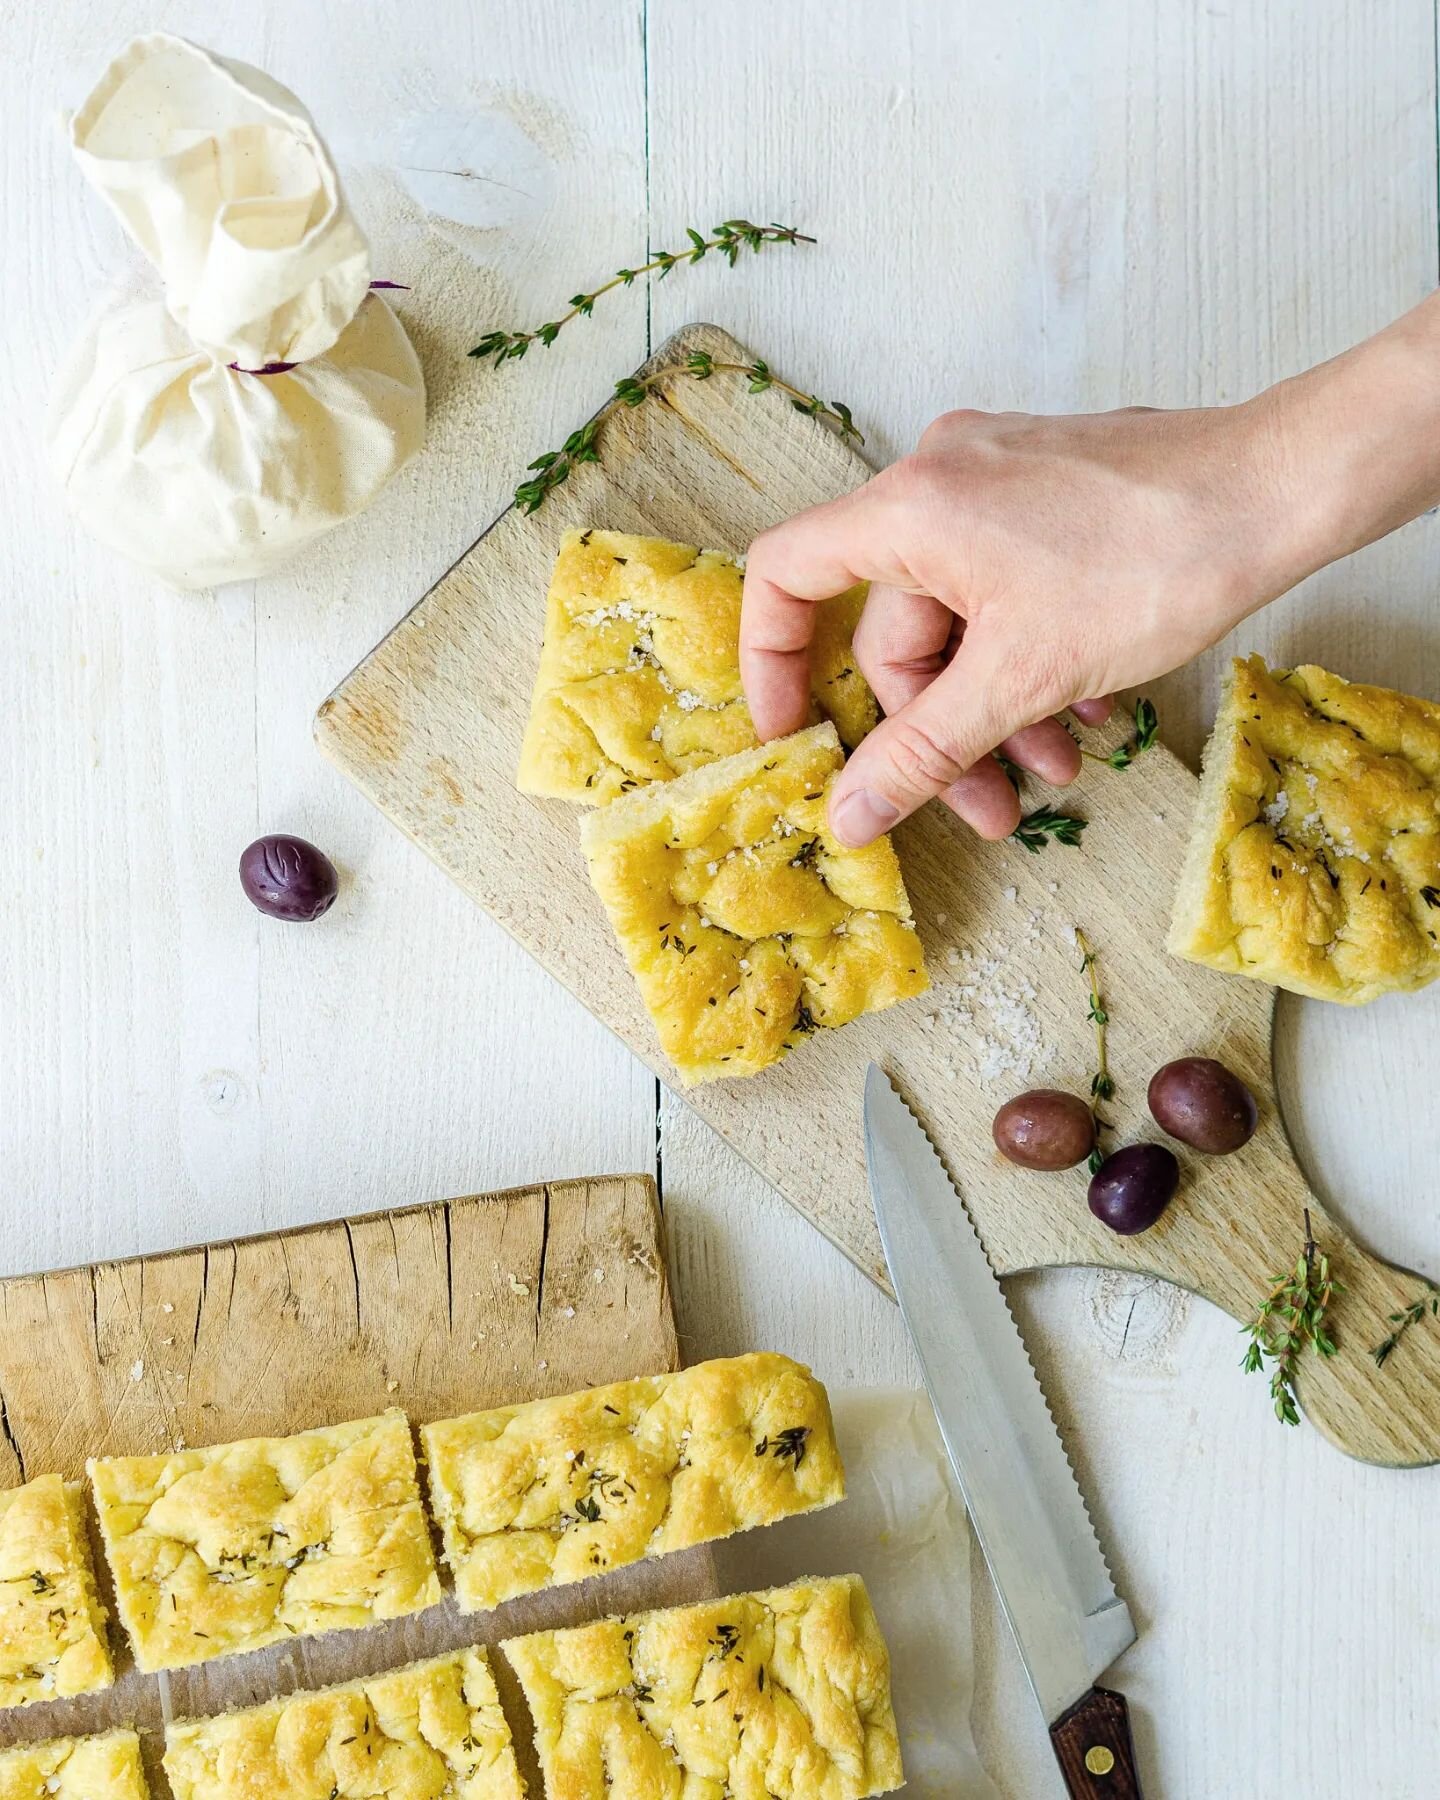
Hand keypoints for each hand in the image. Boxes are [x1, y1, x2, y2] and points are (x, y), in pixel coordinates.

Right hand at [740, 399, 1299, 845]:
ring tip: (1052, 772)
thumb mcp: (1022, 677)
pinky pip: (1010, 593)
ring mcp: (999, 481)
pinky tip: (1088, 716)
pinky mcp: (1051, 495)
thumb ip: (923, 751)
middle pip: (893, 626)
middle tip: (986, 805)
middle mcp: (940, 480)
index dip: (770, 662)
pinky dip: (1034, 660)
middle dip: (939, 729)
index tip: (793, 735)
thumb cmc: (1155, 559)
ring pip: (962, 620)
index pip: (785, 574)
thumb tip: (847, 813)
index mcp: (908, 509)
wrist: (1282, 489)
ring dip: (998, 709)